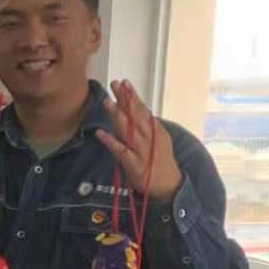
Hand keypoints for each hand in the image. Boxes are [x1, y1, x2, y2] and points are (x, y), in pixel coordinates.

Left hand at [97, 80, 184, 200]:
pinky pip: (120, 150)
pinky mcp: (133, 163)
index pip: (143, 110)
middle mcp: (150, 138)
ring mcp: (141, 150)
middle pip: (135, 115)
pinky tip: (100, 133)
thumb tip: (137, 111)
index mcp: (156, 130)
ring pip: (128, 129)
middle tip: (115, 84)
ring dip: (116, 115)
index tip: (125, 83)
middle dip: (125, 99)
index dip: (133, 96)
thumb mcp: (158, 140)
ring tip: (106, 102)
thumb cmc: (159, 161)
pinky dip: (110, 141)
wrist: (168, 185)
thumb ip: (147, 126)